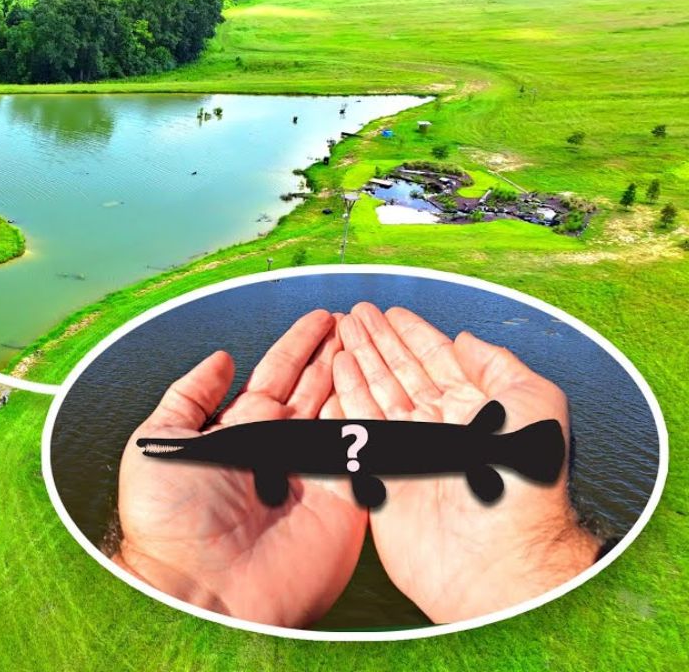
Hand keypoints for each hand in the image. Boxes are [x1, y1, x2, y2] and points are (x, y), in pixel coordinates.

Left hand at [114, 310, 365, 627]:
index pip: (276, 376)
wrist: (199, 588)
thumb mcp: (158, 442)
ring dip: (358, 376)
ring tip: (375, 340)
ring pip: (342, 410)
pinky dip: (373, 418)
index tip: (322, 318)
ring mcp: (311, 472)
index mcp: (237, 432)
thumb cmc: (167, 522)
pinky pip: (362, 452)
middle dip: (336, 353)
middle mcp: (278, 448)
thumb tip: (220, 357)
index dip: (299, 346)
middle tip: (360, 319)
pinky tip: (382, 387)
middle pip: (315, 388)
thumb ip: (187, 396)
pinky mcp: (341, 502)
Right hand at [332, 303, 598, 622]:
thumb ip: (500, 365)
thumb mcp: (536, 405)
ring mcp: (407, 451)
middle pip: (400, 372)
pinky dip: (342, 398)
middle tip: (355, 313)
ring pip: (374, 394)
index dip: (413, 334)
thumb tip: (465, 341)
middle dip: (377, 340)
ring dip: (356, 360)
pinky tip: (334, 373)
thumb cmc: (526, 486)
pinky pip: (355, 429)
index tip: (391, 312)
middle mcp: (439, 427)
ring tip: (339, 332)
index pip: (436, 361)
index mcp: (475, 410)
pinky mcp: (379, 476)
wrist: (495, 559)